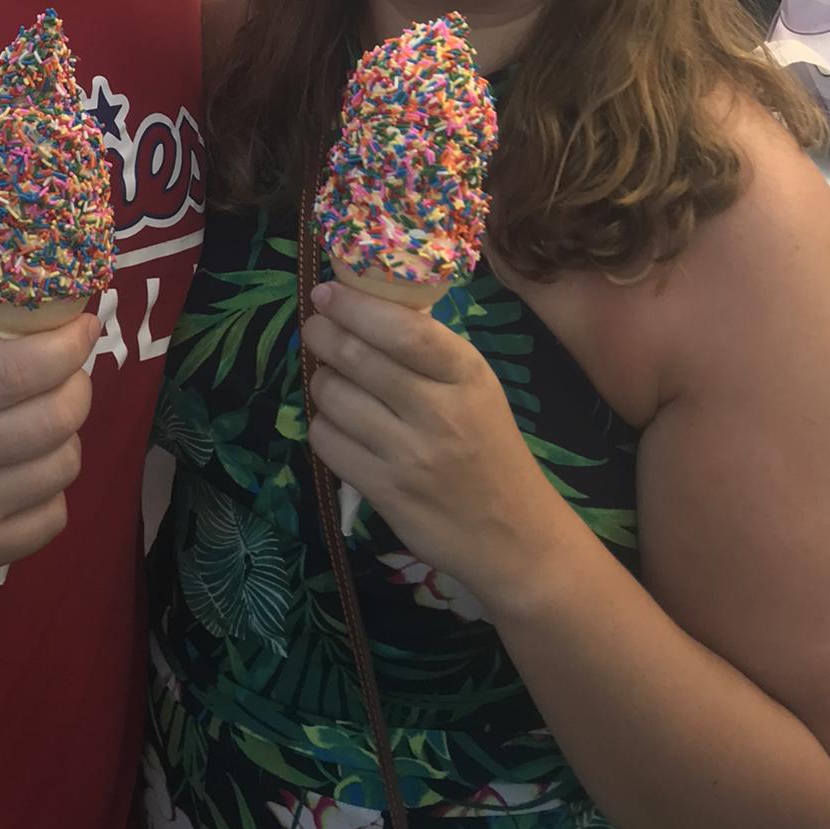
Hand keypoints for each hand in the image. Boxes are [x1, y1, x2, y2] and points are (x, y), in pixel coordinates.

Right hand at [0, 315, 97, 588]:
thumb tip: (46, 341)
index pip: (23, 369)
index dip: (70, 344)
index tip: (85, 327)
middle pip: (55, 418)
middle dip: (78, 387)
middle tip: (69, 377)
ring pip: (63, 466)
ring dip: (66, 438)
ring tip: (43, 427)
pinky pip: (52, 520)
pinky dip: (52, 491)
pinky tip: (27, 477)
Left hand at [303, 282, 578, 616]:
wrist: (514, 536)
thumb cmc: (490, 448)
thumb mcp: (476, 388)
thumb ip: (429, 351)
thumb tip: (365, 305)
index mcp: (465, 375)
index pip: (402, 328)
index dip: (354, 305)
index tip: (326, 292)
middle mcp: (438, 411)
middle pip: (357, 357)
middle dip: (322, 334)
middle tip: (315, 327)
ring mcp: (409, 456)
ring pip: (334, 397)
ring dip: (321, 381)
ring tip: (331, 381)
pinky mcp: (386, 492)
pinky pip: (328, 443)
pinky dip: (322, 427)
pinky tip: (337, 425)